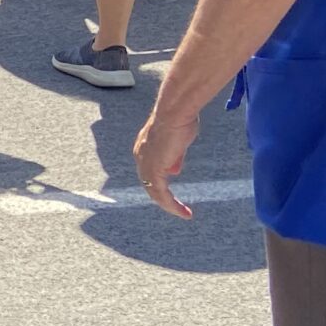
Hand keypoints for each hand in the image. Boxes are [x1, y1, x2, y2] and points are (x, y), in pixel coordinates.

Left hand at [133, 105, 198, 219]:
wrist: (175, 112)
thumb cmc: (180, 119)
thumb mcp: (177, 140)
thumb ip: (174, 156)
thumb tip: (173, 170)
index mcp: (144, 149)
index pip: (150, 171)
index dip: (161, 183)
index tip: (173, 192)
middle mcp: (141, 157)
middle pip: (149, 184)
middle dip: (164, 197)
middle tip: (178, 208)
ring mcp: (146, 164)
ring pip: (154, 192)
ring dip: (170, 205)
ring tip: (184, 213)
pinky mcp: (153, 170)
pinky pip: (160, 194)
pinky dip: (171, 205)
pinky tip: (183, 212)